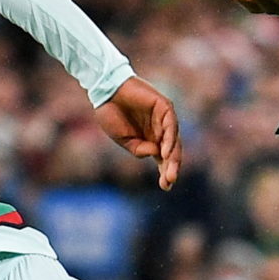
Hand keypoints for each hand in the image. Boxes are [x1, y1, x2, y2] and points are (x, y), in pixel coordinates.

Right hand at [94, 76, 183, 190]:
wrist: (105, 92)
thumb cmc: (112, 114)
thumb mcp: (124, 139)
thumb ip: (139, 149)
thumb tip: (156, 154)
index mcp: (151, 139)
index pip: (164, 159)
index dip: (165, 172)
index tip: (165, 187)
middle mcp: (160, 130)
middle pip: (172, 152)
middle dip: (171, 167)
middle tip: (168, 181)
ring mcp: (164, 118)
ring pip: (173, 140)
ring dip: (172, 157)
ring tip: (169, 172)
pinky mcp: (164, 106)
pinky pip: (171, 125)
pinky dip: (169, 139)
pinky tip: (164, 152)